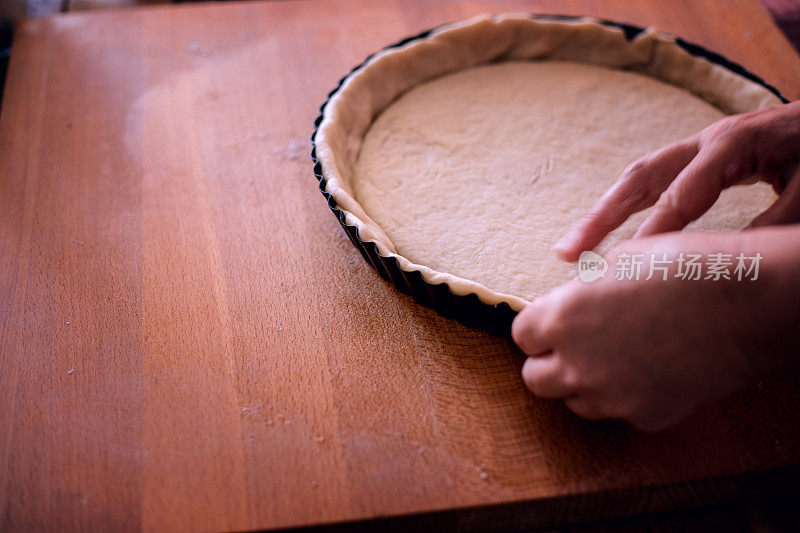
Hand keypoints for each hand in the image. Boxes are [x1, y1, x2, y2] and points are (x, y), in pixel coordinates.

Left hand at [512, 228, 799, 430]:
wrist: (746, 302)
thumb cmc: (683, 268)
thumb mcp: (616, 261)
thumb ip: (577, 292)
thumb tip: (565, 303)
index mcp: (562, 318)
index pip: (520, 336)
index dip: (537, 328)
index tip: (551, 324)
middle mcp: (577, 364)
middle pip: (536, 379)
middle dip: (550, 361)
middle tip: (575, 345)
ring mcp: (611, 396)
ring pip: (575, 401)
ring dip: (584, 382)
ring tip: (615, 356)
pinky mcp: (646, 416)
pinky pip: (620, 412)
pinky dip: (627, 396)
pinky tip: (650, 370)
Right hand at [553, 101, 799, 261]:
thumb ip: (767, 231)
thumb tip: (721, 270)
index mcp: (733, 145)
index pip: (680, 198)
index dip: (652, 237)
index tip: (623, 272)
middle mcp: (708, 141)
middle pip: (641, 177)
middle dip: (602, 216)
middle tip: (567, 252)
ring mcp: (702, 144)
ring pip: (639, 176)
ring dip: (604, 210)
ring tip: (571, 246)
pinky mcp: (705, 153)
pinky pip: (655, 178)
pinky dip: (626, 203)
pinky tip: (609, 229)